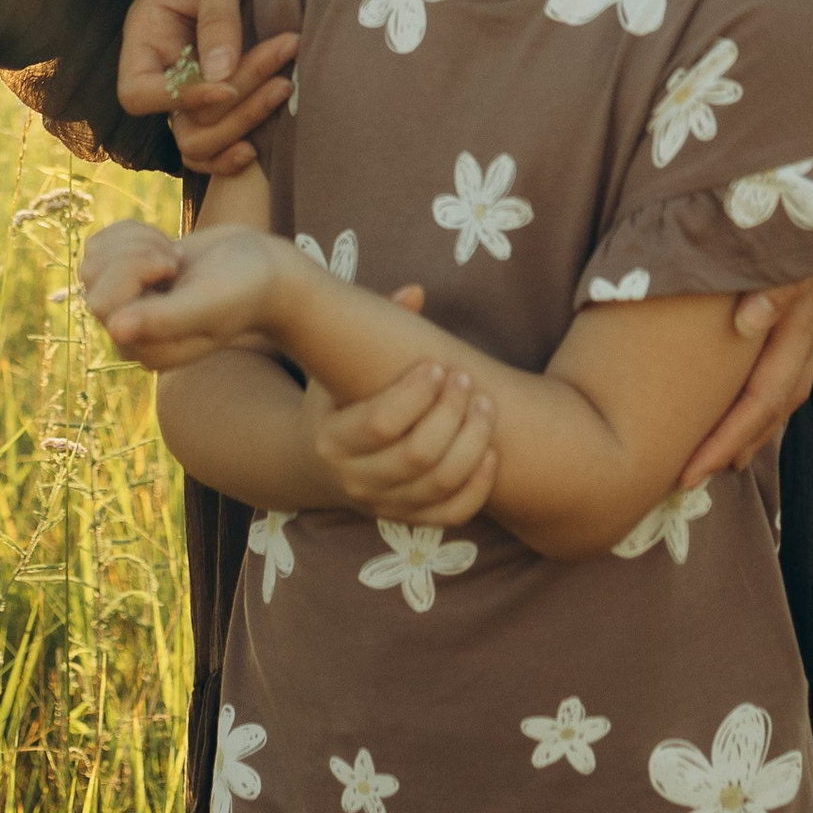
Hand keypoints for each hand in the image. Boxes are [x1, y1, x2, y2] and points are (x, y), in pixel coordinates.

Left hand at [82, 217, 284, 368]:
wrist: (260, 266)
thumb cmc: (243, 288)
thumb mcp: (210, 302)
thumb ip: (165, 320)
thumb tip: (115, 331)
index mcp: (149, 350)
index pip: (104, 306)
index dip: (134, 271)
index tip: (174, 264)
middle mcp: (132, 332)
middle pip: (91, 280)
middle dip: (133, 253)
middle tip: (174, 258)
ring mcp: (128, 304)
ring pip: (92, 260)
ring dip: (133, 242)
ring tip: (173, 253)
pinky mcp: (127, 276)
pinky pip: (100, 243)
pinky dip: (132, 231)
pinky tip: (165, 242)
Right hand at [116, 0, 289, 168]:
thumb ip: (217, 17)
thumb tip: (219, 77)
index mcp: (147, 35)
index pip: (137, 92)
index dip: (178, 100)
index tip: (225, 85)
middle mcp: (164, 69)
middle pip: (178, 124)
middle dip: (229, 111)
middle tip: (279, 77)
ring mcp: (194, 86)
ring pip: (202, 141)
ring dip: (243, 127)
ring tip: (285, 88)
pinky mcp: (226, 94)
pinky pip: (222, 140)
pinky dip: (242, 149)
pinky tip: (270, 140)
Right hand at [308, 296, 498, 524]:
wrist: (320, 461)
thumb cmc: (338, 400)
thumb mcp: (338, 367)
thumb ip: (373, 329)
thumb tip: (415, 292)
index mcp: (331, 441)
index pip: (380, 423)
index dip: (415, 394)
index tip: (437, 366)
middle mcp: (353, 481)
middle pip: (416, 455)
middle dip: (450, 414)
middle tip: (467, 382)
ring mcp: (382, 507)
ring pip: (440, 485)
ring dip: (472, 444)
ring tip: (486, 407)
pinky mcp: (409, 521)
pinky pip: (453, 513)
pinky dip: (478, 486)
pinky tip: (491, 452)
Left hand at [676, 127, 812, 485]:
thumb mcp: (799, 238)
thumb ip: (776, 279)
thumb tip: (747, 320)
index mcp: (803, 322)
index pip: (761, 398)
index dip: (726, 437)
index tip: (688, 467)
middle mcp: (811, 337)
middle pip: (771, 410)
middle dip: (731, 448)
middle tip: (684, 480)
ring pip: (783, 398)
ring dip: (750, 431)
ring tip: (714, 461)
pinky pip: (789, 376)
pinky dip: (765, 404)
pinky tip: (745, 416)